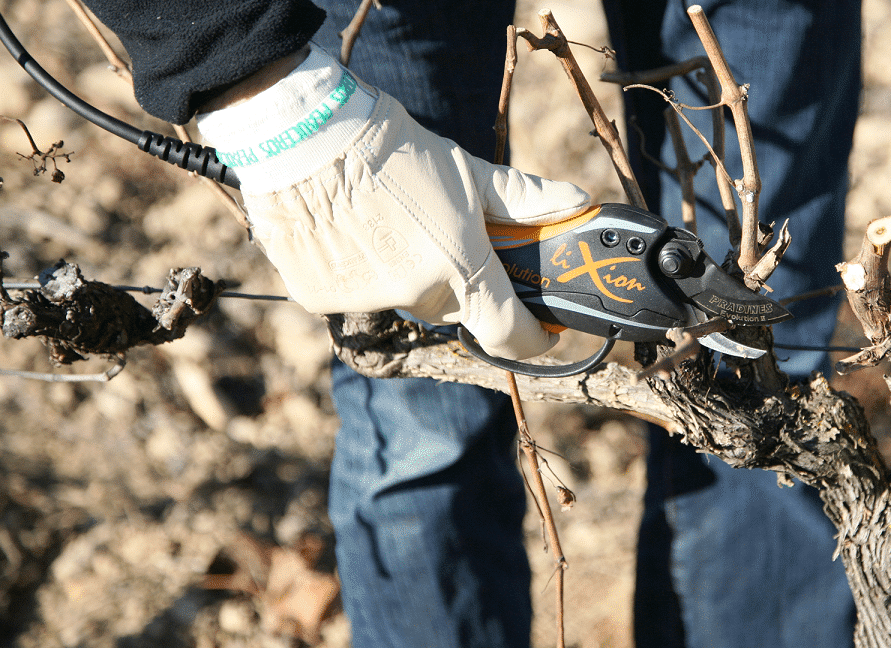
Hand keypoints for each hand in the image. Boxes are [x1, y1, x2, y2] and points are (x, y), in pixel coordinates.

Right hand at [198, 47, 590, 359]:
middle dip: (457, 280)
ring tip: (388, 222)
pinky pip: (354, 295)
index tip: (539, 331)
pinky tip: (349, 231)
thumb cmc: (392, 147)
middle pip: (451, 306)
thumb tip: (578, 202)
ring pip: (402, 300)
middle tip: (443, 237)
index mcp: (458, 266)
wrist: (302, 131)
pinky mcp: (319, 296)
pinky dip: (358, 273)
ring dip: (405, 275)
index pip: (508, 333)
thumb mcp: (466, 171)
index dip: (530, 338)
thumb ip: (524, 198)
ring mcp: (364, 299)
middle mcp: (414, 293)